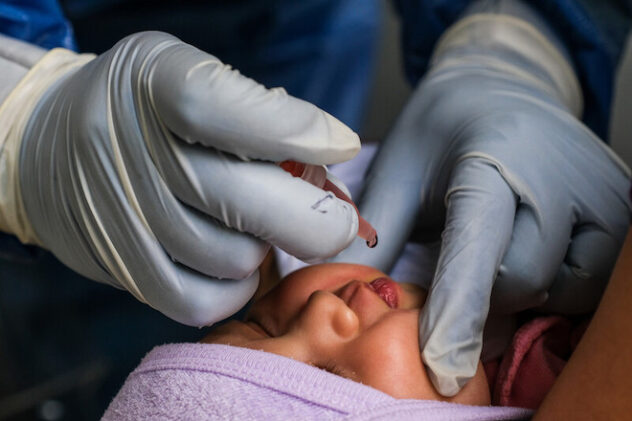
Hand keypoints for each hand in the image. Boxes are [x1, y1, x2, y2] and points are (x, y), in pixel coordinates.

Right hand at [0, 31, 359, 325]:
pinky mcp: (124, 269)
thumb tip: (329, 153)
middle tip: (340, 222)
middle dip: (316, 220)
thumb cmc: (143, 110)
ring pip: (235, 258)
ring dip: (268, 249)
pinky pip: (203, 301)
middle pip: (243, 201)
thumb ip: (253, 108)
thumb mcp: (187, 74)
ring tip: (260, 229)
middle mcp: (131, 151)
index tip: (340, 144)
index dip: (293, 131)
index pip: (224, 109)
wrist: (52, 148)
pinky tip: (239, 263)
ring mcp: (125, 218)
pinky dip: (238, 288)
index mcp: (154, 84)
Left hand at [334, 12, 630, 394]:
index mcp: (490, 162)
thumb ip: (379, 235)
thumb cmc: (439, 129)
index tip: (441, 367)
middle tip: (456, 265)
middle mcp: (559, 178)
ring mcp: (603, 193)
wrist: (499, 85)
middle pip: (522, 284)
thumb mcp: (398, 172)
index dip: (456, 313)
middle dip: (480, 295)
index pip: (477, 252)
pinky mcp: (623, 207)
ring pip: (564, 289)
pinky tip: (532, 250)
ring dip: (521, 290)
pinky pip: (593, 280)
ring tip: (497, 248)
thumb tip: (362, 299)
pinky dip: (557, 283)